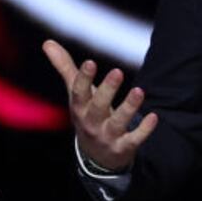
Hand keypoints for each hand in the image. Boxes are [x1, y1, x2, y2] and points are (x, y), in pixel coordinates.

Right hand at [42, 39, 157, 172]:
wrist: (95, 157)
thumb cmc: (86, 115)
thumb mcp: (75, 94)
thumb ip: (64, 68)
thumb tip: (47, 42)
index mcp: (79, 108)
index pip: (78, 93)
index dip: (84, 78)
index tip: (90, 62)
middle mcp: (91, 123)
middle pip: (98, 106)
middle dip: (107, 90)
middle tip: (118, 71)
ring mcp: (107, 136)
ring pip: (118, 122)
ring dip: (128, 108)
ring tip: (139, 91)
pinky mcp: (123, 147)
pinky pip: (134, 139)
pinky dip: (144, 130)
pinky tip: (153, 117)